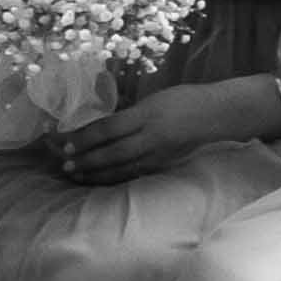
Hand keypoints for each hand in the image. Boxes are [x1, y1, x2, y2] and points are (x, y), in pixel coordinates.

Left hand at [47, 83, 232, 185]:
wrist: (217, 114)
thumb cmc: (183, 100)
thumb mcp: (153, 100)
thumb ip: (129, 114)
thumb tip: (99, 127)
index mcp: (147, 115)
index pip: (109, 128)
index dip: (86, 137)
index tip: (65, 141)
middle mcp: (152, 136)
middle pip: (112, 152)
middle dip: (86, 160)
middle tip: (64, 165)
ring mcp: (158, 153)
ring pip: (122, 168)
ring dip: (96, 174)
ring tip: (75, 175)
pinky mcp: (163, 164)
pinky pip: (134, 174)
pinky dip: (114, 178)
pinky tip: (99, 180)